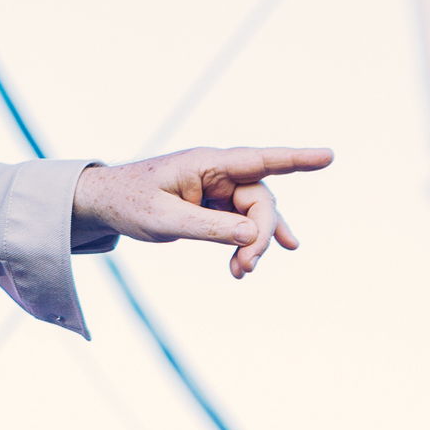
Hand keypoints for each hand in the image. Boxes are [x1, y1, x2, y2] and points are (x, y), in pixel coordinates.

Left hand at [72, 146, 332, 278]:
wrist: (102, 203)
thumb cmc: (128, 201)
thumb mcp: (164, 219)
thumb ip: (208, 227)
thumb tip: (253, 234)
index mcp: (205, 163)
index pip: (259, 159)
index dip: (296, 159)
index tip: (328, 157)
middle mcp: (217, 171)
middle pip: (259, 199)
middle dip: (259, 234)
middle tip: (246, 266)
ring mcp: (216, 188)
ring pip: (253, 215)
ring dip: (253, 244)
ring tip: (243, 273)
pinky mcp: (212, 205)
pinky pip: (239, 224)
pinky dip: (244, 244)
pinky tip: (250, 265)